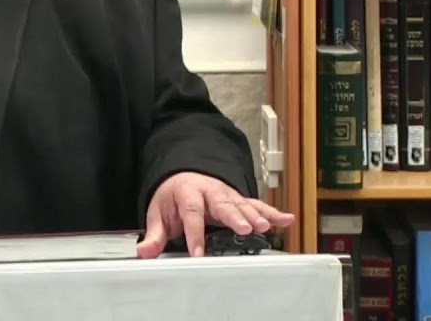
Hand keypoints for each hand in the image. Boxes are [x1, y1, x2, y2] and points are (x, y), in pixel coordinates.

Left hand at [134, 171, 294, 258]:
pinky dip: (272, 212)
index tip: (198, 253)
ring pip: (242, 204)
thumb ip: (154, 235)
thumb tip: (144, 252)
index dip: (195, 234)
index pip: (191, 214)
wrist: (183, 176)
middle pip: (223, 204)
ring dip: (255, 215)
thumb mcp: (158, 214)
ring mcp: (227, 194)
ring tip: (265, 226)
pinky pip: (257, 205)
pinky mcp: (239, 199)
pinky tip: (286, 219)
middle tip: (245, 229)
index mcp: (187, 193)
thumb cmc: (173, 198)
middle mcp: (210, 191)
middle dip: (234, 217)